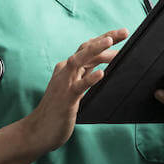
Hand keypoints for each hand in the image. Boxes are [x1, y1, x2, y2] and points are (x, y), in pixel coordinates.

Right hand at [23, 28, 128, 152]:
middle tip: (125, 32)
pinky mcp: (66, 99)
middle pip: (86, 49)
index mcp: (68, 68)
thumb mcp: (73, 89)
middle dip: (105, 39)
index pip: (87, 48)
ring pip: (79, 61)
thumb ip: (83, 77)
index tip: (122, 33)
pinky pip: (79, 86)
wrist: (38, 131)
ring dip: (95, 50)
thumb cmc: (57, 111)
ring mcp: (64, 84)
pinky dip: (90, 78)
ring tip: (110, 42)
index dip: (104, 38)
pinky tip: (101, 74)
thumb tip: (102, 68)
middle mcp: (65, 72)